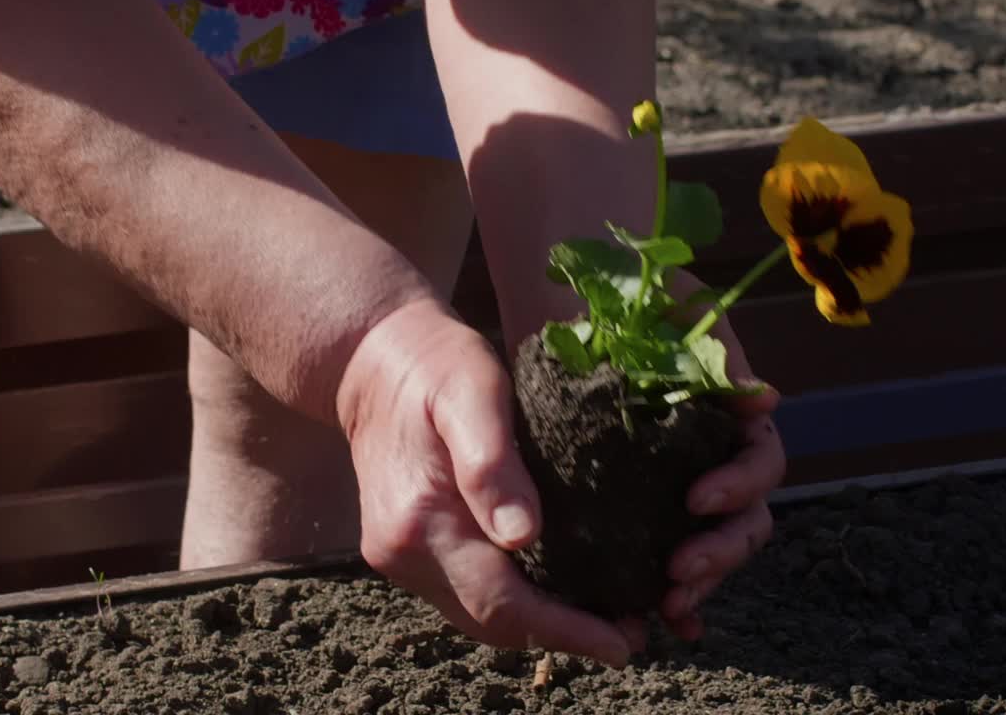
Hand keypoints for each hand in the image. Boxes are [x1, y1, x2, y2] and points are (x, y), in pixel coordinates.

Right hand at [336, 298, 633, 665]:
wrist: (375, 360)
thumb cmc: (437, 366)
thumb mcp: (474, 394)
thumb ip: (492, 465)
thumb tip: (522, 537)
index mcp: (420, 520)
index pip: (500, 601)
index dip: (564, 629)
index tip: (622, 644)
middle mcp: (403, 553)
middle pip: (490, 622)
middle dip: (562, 636)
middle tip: (631, 635)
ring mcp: (401, 557)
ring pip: (478, 615)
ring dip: (541, 625)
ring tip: (606, 621)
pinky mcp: (408, 550)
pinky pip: (468, 592)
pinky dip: (516, 602)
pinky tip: (559, 591)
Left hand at [656, 270, 786, 640]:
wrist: (582, 292)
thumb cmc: (640, 295)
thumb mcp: (682, 311)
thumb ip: (718, 354)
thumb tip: (763, 404)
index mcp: (736, 421)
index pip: (760, 465)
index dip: (738, 487)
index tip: (696, 498)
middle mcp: (717, 458)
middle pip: (744, 522)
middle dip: (719, 553)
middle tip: (679, 573)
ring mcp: (680, 484)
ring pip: (711, 547)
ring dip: (699, 582)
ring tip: (667, 605)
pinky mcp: (637, 502)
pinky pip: (661, 555)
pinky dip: (667, 594)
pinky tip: (660, 625)